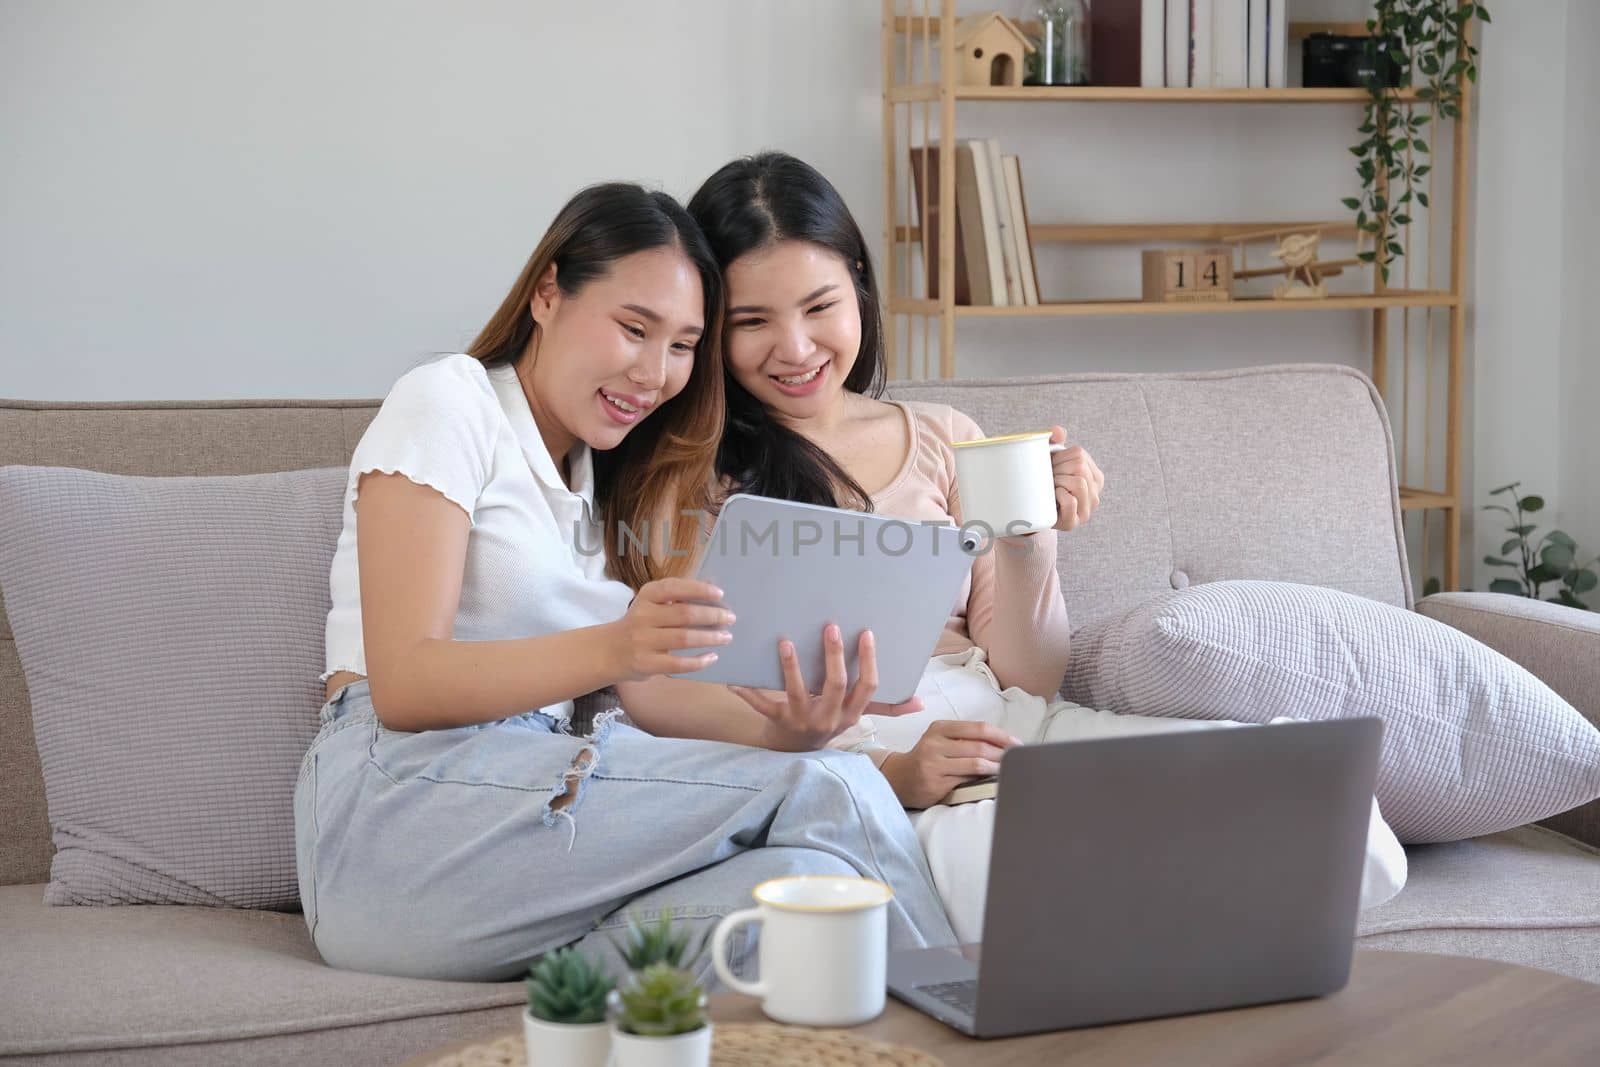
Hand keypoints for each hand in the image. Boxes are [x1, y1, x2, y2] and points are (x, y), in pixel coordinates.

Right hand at [605, 578, 733, 681]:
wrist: (607, 652)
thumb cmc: (639, 626)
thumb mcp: (650, 605)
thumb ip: (675, 598)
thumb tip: (713, 589)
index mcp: (646, 597)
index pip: (674, 588)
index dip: (699, 589)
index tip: (720, 594)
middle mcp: (643, 616)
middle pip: (684, 614)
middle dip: (712, 615)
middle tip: (730, 618)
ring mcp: (644, 641)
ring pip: (683, 638)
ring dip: (710, 637)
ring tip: (726, 637)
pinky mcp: (646, 664)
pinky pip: (678, 664)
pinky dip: (698, 661)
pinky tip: (712, 657)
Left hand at [729, 624, 924, 751]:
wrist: (794, 752)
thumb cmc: (828, 722)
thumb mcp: (857, 716)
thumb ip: (886, 708)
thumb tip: (921, 703)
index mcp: (851, 713)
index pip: (867, 687)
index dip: (868, 661)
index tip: (866, 633)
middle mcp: (828, 718)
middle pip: (835, 685)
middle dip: (834, 657)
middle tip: (830, 627)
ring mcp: (801, 719)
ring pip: (798, 692)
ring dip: (791, 666)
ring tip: (785, 642)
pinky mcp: (775, 721)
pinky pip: (761, 705)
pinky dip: (747, 691)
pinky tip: (734, 676)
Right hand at [879, 720, 1020, 808]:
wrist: (898, 778)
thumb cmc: (927, 758)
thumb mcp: (940, 740)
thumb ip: (964, 739)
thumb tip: (1001, 743)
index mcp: (940, 728)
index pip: (977, 728)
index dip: (1001, 735)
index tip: (1016, 743)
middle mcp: (935, 743)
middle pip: (978, 745)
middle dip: (1003, 752)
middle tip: (1018, 758)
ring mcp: (933, 763)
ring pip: (974, 762)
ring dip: (996, 766)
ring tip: (1009, 768)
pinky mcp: (935, 782)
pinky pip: (966, 779)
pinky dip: (983, 779)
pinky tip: (992, 779)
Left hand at [1047, 426, 1103, 532]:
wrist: (1032, 510)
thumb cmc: (1045, 482)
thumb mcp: (1051, 460)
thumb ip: (1055, 441)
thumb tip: (1058, 431)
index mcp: (1095, 475)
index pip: (1079, 455)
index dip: (1059, 458)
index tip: (1052, 467)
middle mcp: (1095, 492)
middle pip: (1079, 467)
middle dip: (1058, 470)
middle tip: (1049, 479)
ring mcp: (1087, 509)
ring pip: (1078, 483)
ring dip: (1058, 482)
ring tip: (1051, 489)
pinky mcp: (1074, 522)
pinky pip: (1070, 501)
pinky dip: (1058, 496)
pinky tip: (1053, 499)